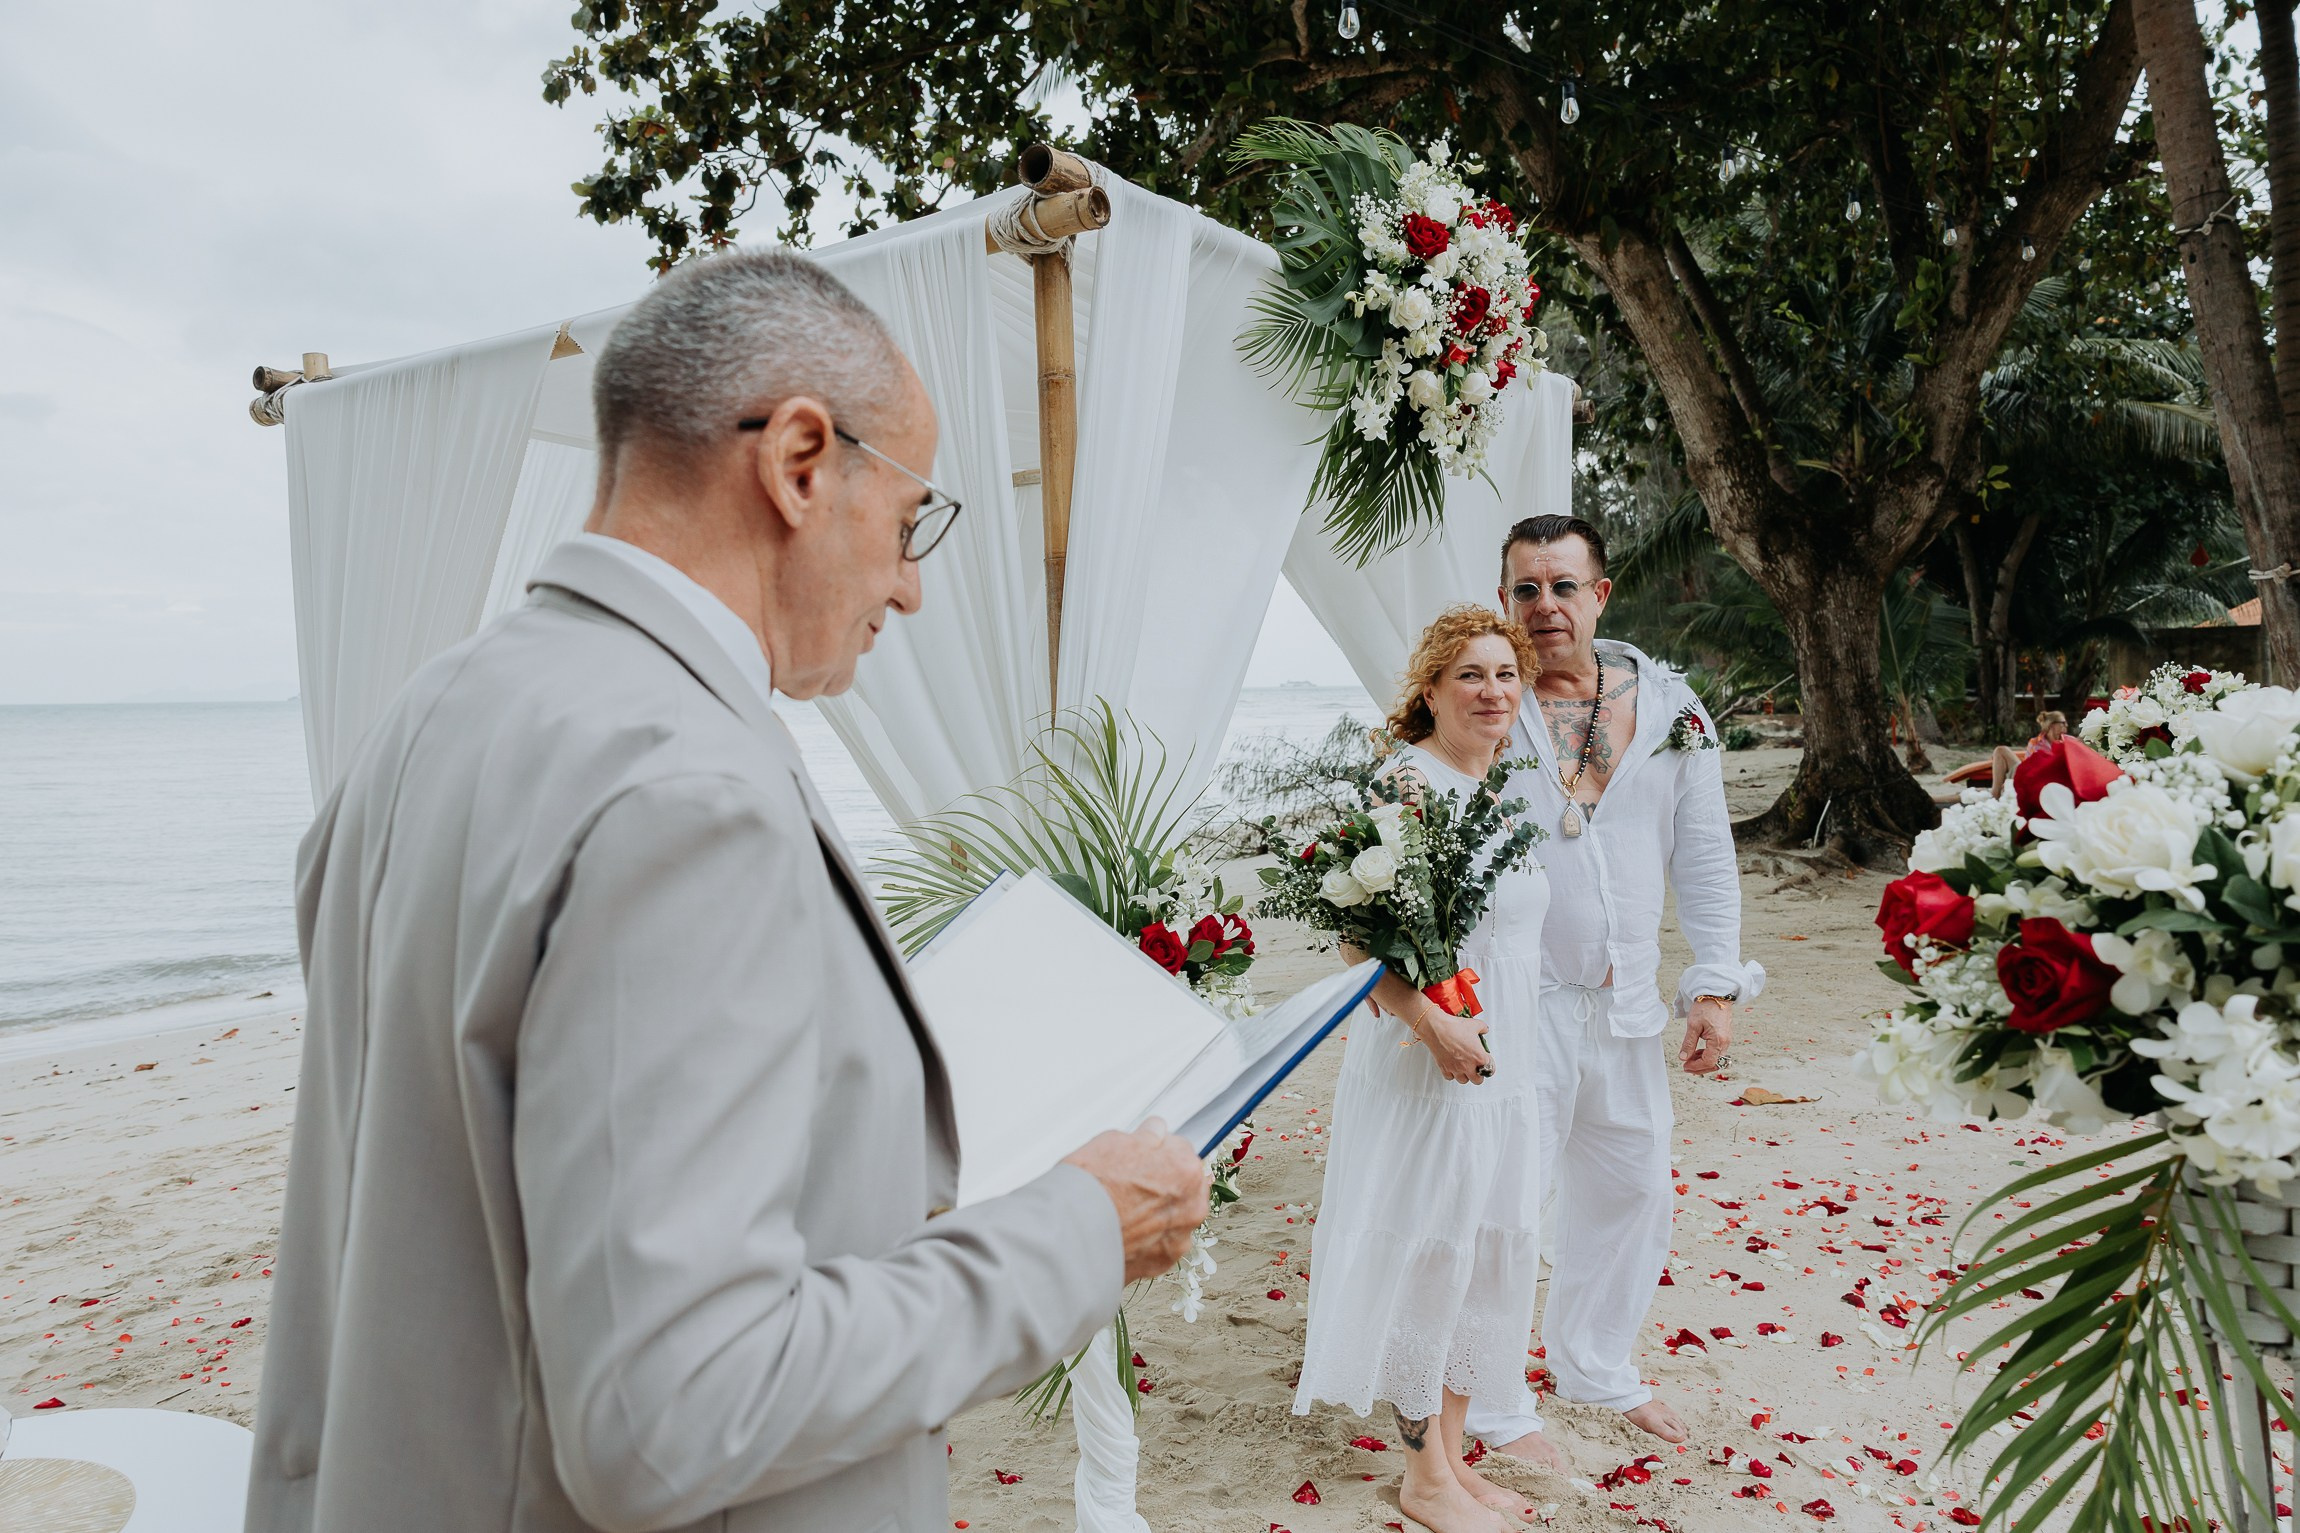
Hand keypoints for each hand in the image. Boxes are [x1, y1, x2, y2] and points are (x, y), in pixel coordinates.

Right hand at [1064, 1118, 1212, 1283]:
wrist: (1070, 1235)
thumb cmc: (1091, 1188)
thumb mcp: (1114, 1142)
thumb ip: (1145, 1137)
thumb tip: (1154, 1133)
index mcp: (1186, 1169)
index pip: (1180, 1150)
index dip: (1157, 1152)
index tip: (1142, 1157)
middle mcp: (1191, 1206)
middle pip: (1183, 1186)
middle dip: (1164, 1183)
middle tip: (1130, 1184)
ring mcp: (1179, 1238)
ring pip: (1173, 1217)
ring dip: (1157, 1213)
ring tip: (1123, 1210)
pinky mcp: (1162, 1263)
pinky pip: (1159, 1243)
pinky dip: (1146, 1239)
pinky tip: (1121, 1230)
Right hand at [1419, 1004, 1493, 1083]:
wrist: (1436, 1028)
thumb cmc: (1454, 1027)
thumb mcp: (1474, 1024)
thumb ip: (1483, 1028)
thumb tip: (1484, 1029)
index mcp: (1478, 1057)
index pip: (1490, 1069)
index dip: (1489, 1065)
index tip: (1486, 1062)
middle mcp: (1468, 1065)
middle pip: (1477, 1080)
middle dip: (1478, 1074)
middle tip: (1477, 1068)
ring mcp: (1455, 1068)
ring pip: (1463, 1080)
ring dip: (1465, 1075)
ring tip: (1465, 1068)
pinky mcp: (1444, 1068)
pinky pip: (1450, 1077)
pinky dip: (1452, 1074)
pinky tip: (1453, 1067)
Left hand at [1680, 995, 1732, 1073]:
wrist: (1716, 994)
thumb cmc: (1705, 1007)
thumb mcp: (1693, 1025)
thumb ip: (1688, 1043)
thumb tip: (1683, 1057)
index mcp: (1718, 1040)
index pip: (1708, 1062)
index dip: (1696, 1067)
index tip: (1685, 1066)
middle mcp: (1725, 1042)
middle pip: (1714, 1064)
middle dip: (1700, 1067)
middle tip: (1686, 1066)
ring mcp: (1726, 1040)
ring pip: (1716, 1059)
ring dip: (1703, 1061)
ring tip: (1690, 1058)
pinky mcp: (1725, 1037)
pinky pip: (1717, 1051)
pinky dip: (1707, 1054)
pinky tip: (1697, 1052)